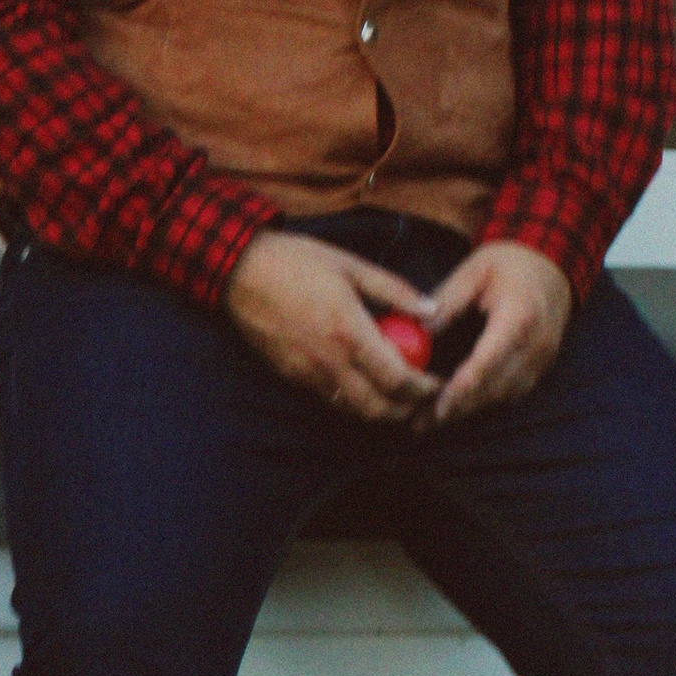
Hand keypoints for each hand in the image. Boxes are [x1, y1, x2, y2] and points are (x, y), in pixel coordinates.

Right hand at [224, 228, 441, 424]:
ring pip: (352, 410)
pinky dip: (352, 403)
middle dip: (406, 411)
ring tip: (398, 402)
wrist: (241, 271)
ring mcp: (308, 372)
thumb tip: (431, 309)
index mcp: (349, 330)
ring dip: (380, 413)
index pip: (397, 377)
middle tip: (421, 401)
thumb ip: (394, 291)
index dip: (422, 388)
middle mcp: (330, 359)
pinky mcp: (291, 376)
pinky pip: (329, 400)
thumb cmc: (297, 262)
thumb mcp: (352, 266)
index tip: (435, 383)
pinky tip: (364, 389)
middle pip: (378, 407)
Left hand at [423, 240, 571, 420]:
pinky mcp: (541, 365)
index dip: (463, 387)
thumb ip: (446, 301)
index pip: (488, 361)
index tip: (437, 405)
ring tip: (431, 420)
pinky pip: (513, 392)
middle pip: (495, 387)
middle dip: (458, 408)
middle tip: (420, 423)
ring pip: (504, 396)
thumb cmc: (511, 262)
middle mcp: (536, 344)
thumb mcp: (473, 271)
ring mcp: (543, 358)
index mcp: (519, 317)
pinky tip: (460, 406)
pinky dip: (486, 401)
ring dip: (470, 410)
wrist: (552, 263)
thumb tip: (418, 331)